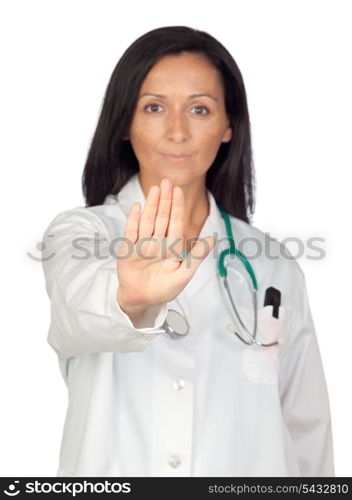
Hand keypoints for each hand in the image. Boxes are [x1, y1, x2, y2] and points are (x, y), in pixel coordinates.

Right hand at [116, 178, 215, 316]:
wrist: (141, 301)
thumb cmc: (163, 289)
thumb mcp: (185, 273)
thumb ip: (197, 254)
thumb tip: (214, 237)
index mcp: (171, 247)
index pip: (175, 223)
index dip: (177, 207)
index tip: (179, 191)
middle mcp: (157, 242)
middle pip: (162, 217)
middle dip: (165, 200)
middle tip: (168, 182)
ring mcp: (142, 244)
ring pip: (148, 220)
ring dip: (151, 205)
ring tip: (155, 189)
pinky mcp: (128, 249)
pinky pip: (131, 231)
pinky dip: (134, 219)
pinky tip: (137, 207)